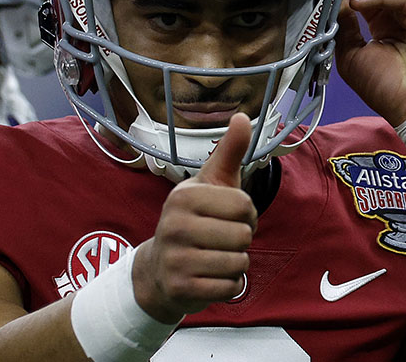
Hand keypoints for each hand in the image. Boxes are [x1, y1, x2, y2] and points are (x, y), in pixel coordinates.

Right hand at [132, 113, 256, 322]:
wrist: (159, 270)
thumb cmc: (193, 220)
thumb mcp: (209, 184)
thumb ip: (229, 152)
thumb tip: (243, 116)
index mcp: (184, 196)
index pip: (245, 205)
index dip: (246, 214)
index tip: (226, 217)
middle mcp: (174, 225)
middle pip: (243, 235)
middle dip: (241, 240)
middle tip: (221, 240)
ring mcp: (175, 259)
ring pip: (239, 263)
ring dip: (236, 264)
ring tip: (215, 258)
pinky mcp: (181, 288)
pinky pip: (230, 288)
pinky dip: (230, 286)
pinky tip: (212, 277)